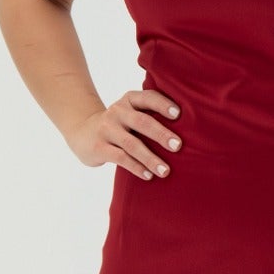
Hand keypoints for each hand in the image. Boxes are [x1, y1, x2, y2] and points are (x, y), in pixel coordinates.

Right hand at [69, 88, 183, 178]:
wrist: (82, 131)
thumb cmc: (120, 124)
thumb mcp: (131, 112)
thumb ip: (152, 115)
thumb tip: (191, 130)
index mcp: (130, 100)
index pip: (148, 98)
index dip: (163, 104)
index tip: (179, 114)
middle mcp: (118, 112)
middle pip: (142, 122)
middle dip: (161, 134)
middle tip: (178, 146)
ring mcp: (107, 129)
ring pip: (131, 144)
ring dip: (150, 158)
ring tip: (166, 171)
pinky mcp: (99, 147)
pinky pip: (120, 158)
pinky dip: (136, 167)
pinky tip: (149, 176)